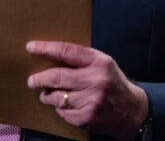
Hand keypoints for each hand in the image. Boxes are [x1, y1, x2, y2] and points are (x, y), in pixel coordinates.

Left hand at [26, 41, 148, 139]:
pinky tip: (64, 105)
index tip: (31, 47)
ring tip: (46, 93)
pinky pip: (62, 112)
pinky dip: (59, 108)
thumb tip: (51, 56)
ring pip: (57, 97)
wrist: (132, 111)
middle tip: (32, 80)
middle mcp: (95, 80)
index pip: (67, 51)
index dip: (46, 49)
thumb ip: (82, 59)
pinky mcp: (86, 117)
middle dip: (39, 78)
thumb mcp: (103, 63)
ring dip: (47, 95)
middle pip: (57, 77)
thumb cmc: (113, 82)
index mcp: (99, 62)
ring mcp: (90, 101)